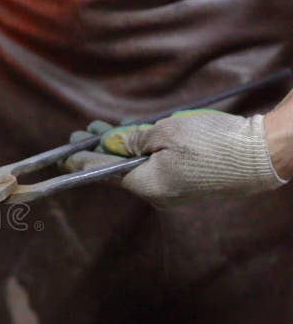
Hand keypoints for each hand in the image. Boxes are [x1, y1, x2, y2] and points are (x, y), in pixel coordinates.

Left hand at [63, 110, 286, 206]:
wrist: (262, 156)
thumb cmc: (213, 142)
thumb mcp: (166, 132)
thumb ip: (134, 139)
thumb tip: (111, 143)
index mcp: (146, 185)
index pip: (103, 173)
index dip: (81, 162)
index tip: (62, 156)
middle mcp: (156, 193)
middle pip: (118, 171)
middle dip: (98, 151)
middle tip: (77, 136)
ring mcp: (173, 191)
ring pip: (137, 167)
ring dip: (119, 148)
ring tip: (98, 130)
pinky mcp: (187, 184)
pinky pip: (155, 167)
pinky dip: (141, 152)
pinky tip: (133, 138)